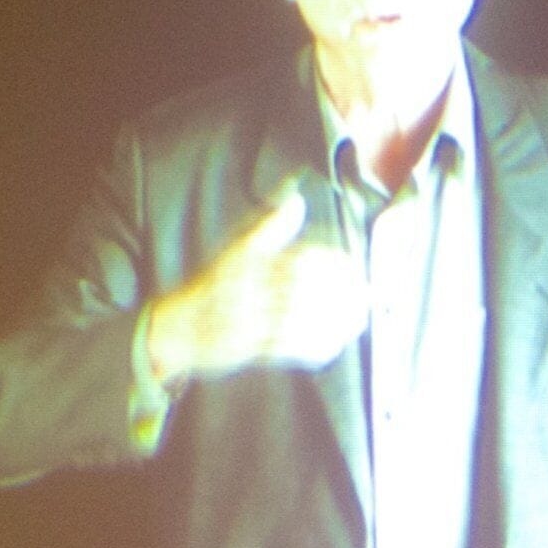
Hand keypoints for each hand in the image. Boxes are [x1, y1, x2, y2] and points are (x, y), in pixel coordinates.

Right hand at [140, 182, 364, 388]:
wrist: (180, 327)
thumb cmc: (215, 286)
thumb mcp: (237, 249)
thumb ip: (270, 227)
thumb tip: (296, 199)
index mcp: (245, 261)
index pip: (296, 259)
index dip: (331, 263)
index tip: (355, 267)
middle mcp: (242, 289)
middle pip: (299, 290)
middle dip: (338, 294)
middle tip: (367, 296)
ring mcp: (241, 320)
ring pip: (295, 320)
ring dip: (331, 322)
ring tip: (358, 319)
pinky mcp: (242, 348)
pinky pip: (284, 349)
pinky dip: (313, 347)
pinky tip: (336, 343)